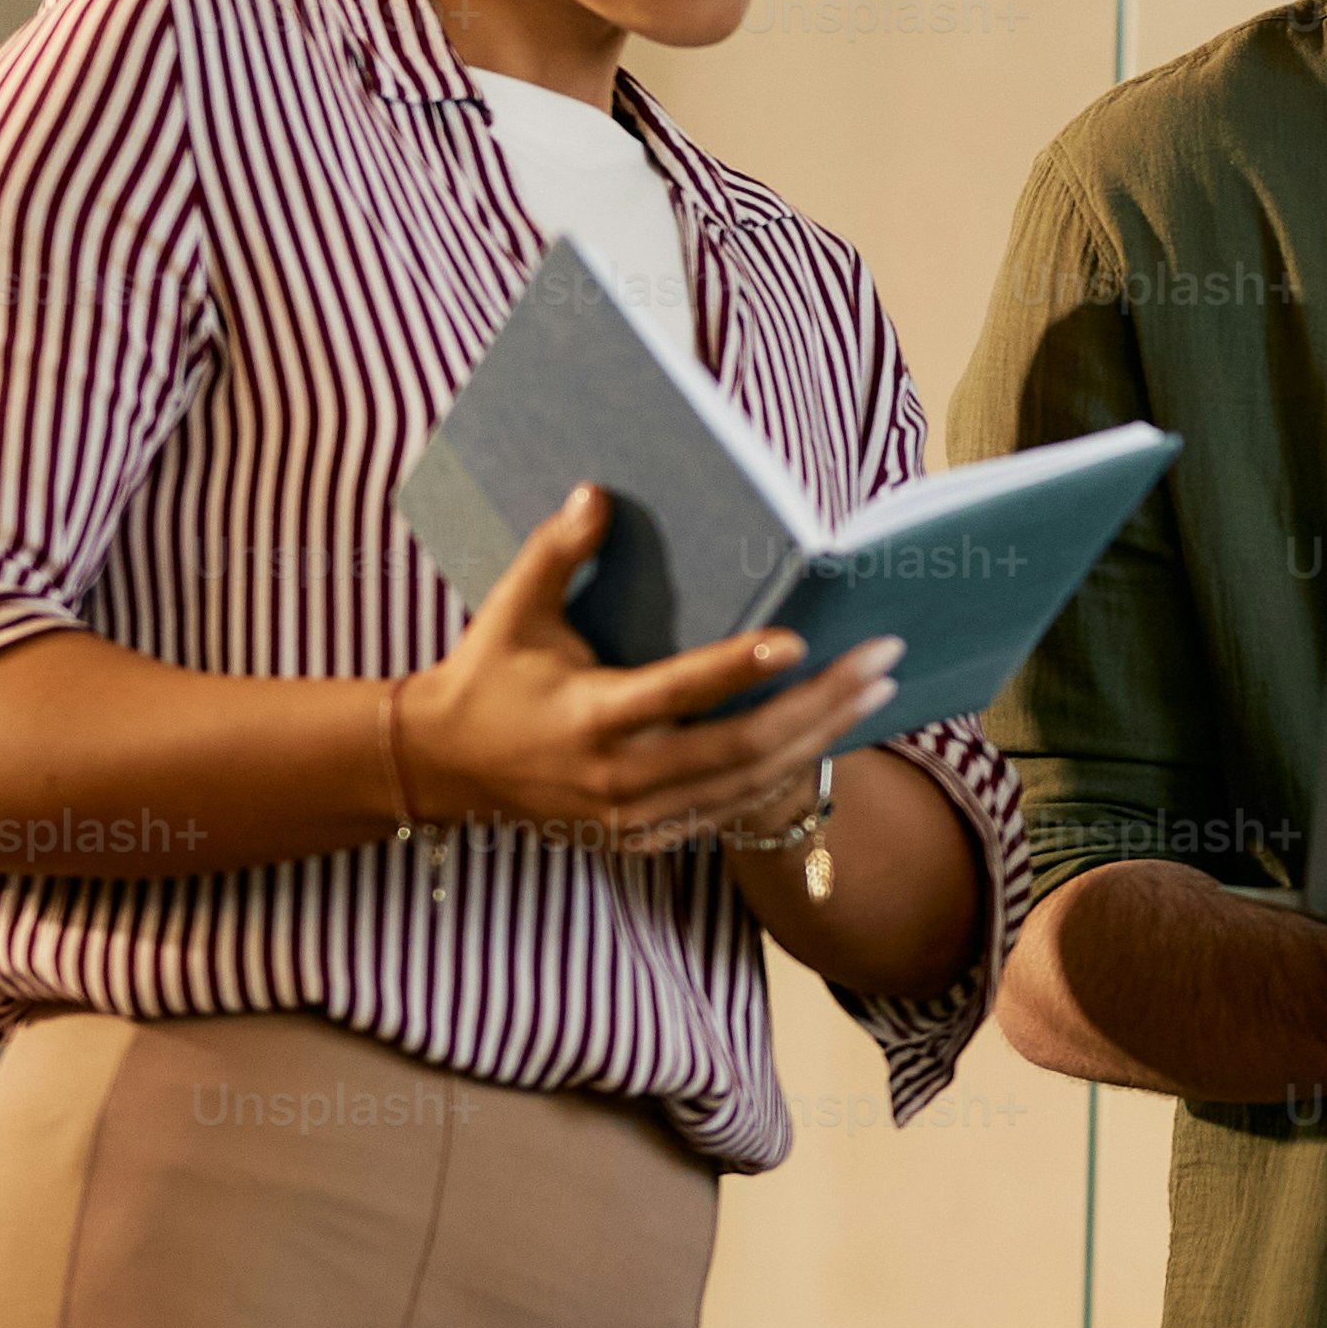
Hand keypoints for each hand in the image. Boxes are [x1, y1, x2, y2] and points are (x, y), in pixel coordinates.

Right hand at [394, 486, 899, 844]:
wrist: (446, 766)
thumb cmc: (487, 675)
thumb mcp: (512, 610)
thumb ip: (556, 553)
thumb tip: (596, 492)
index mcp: (589, 717)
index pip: (678, 692)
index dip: (738, 669)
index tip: (799, 638)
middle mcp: (618, 776)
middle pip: (739, 747)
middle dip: (819, 704)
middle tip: (880, 660)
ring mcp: (634, 815)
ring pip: (747, 782)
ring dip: (819, 737)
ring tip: (876, 689)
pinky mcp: (645, 835)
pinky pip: (730, 807)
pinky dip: (784, 771)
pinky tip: (830, 733)